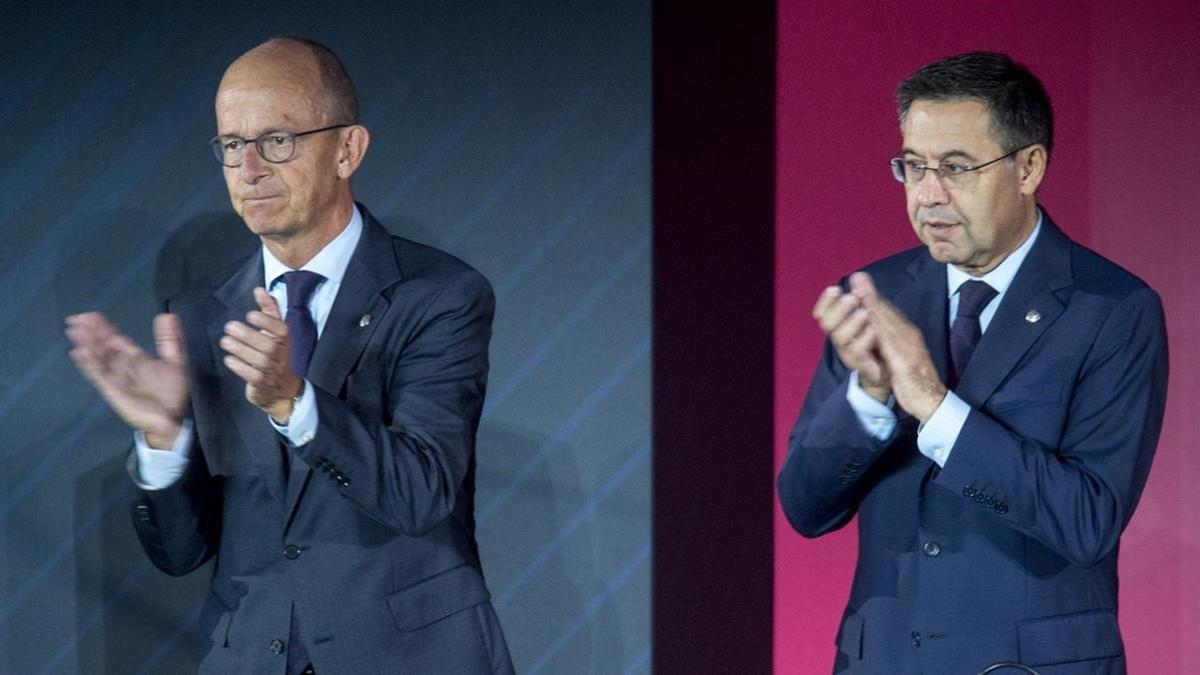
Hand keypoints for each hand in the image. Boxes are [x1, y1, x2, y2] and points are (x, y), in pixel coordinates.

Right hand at [66, 312, 189, 447]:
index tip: (92, 315)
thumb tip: (167, 315)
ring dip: (87, 344)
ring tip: (76, 331)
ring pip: (98, 358)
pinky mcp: (113, 390)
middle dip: (91, 333)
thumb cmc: (172, 392)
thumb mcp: (175, 360)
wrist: (171, 417)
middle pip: (103, 346)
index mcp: (134, 358)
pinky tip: (80, 352)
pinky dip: (89, 363)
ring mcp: (116, 378)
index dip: (104, 327)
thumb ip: (169, 339)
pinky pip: (99, 375)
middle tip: (77, 318)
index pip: (115, 339)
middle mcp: (122, 366)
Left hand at [219, 287, 302, 421]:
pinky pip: (252, 375)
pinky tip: (229, 359)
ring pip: (259, 360)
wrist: (283, 389)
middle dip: (248, 335)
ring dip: (241, 350)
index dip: (267, 322)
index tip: (250, 315)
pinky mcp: (263, 385)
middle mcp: (282, 356)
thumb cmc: (276, 354)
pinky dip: (239, 367)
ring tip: (225, 341)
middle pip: (268, 345)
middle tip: (229, 327)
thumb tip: (259, 290)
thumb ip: (269, 310)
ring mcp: (273, 371)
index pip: (281, 330)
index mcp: (286, 341)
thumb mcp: (275, 332)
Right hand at [813, 281, 890, 401]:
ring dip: (851, 322)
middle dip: (838, 309)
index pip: (823, 312)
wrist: (896, 373)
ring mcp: (850, 353)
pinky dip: (864, 338)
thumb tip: (858, 275)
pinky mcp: (862, 365)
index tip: (835, 289)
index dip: (825, 302)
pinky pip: (857, 351)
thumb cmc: (883, 343)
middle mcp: (842, 339)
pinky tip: (873, 329)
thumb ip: (865, 297)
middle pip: (827, 323)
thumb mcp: (875, 316)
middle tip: (852, 298)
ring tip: (865, 313)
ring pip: (840, 338)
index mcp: (842, 325)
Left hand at [851, 272, 945, 422]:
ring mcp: (909, 349)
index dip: (874, 297)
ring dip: (873, 305)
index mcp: (907, 336)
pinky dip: (879, 329)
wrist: (931, 401)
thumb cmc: (915, 382)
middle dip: (872, 294)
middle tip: (857, 277)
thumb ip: (891, 343)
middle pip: (888, 314)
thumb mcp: (901, 358)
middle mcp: (909, 338)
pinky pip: (890, 343)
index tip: (860, 282)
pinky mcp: (906, 362)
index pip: (889, 314)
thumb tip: (878, 330)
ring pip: (888, 324)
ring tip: (859, 290)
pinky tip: (868, 319)